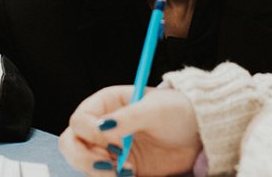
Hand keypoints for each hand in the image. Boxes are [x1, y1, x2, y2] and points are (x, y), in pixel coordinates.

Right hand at [58, 85, 201, 175]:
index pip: (79, 120)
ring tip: (125, 171)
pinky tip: (130, 174)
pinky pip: (102, 176)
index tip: (112, 140)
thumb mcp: (154, 109)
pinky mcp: (120, 167)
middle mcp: (102, 126)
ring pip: (84, 163)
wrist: (200, 133)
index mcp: (106, 103)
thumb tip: (103, 126)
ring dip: (98, 171)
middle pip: (71, 143)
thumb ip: (127, 117)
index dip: (90, 132)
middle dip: (84, 157)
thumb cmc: (178, 111)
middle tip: (109, 164)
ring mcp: (109, 148)